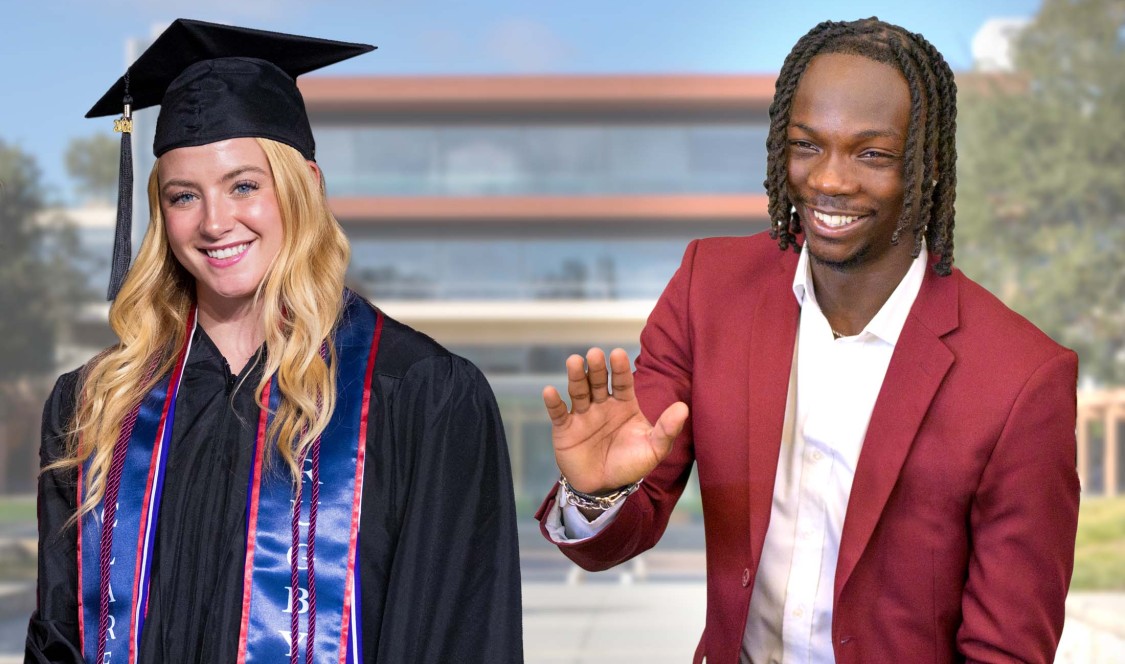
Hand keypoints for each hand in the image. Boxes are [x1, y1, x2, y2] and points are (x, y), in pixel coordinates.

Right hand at [542, 347, 687, 495]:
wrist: (604, 488)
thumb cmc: (630, 465)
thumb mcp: (653, 449)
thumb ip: (667, 429)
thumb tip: (683, 408)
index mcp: (624, 404)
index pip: (622, 382)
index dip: (620, 368)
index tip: (617, 354)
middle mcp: (602, 405)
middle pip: (598, 381)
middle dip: (596, 368)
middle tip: (595, 354)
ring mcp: (582, 415)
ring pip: (578, 391)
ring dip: (575, 376)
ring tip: (574, 361)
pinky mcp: (565, 428)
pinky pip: (558, 413)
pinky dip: (553, 402)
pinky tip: (550, 391)